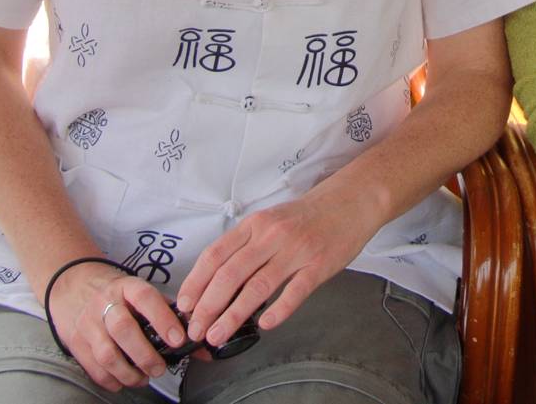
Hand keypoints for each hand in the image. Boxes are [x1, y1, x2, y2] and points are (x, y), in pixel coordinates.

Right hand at [48, 261, 185, 390]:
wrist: (73, 286)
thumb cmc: (117, 294)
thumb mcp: (140, 294)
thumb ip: (169, 315)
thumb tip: (201, 347)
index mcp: (127, 287)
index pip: (146, 298)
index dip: (163, 319)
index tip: (178, 339)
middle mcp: (105, 303)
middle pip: (123, 329)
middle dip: (145, 354)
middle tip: (160, 368)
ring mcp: (88, 323)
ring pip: (106, 353)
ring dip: (128, 372)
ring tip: (144, 378)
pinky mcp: (76, 342)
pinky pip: (94, 368)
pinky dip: (111, 380)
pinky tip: (124, 380)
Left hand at [176, 187, 378, 349]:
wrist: (351, 201)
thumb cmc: (308, 215)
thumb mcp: (270, 220)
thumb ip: (247, 246)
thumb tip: (218, 281)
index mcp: (255, 224)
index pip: (216, 254)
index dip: (196, 282)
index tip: (185, 305)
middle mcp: (272, 236)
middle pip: (230, 274)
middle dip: (208, 306)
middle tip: (197, 329)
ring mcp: (297, 250)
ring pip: (257, 286)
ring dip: (233, 315)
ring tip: (218, 335)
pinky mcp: (319, 265)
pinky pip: (295, 292)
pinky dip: (277, 311)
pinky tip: (264, 325)